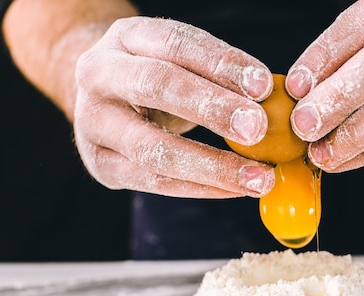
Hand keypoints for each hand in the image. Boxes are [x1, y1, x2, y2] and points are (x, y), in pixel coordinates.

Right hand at [74, 17, 274, 197]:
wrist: (103, 99)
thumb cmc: (156, 79)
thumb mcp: (178, 62)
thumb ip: (217, 76)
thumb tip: (272, 102)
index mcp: (125, 37)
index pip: (175, 43)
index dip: (221, 63)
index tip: (263, 86)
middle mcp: (99, 73)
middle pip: (156, 85)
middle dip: (211, 108)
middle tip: (257, 129)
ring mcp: (92, 121)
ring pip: (152, 147)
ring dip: (212, 165)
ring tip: (258, 177)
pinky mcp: (99, 163)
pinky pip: (154, 181)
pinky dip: (200, 188)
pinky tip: (235, 190)